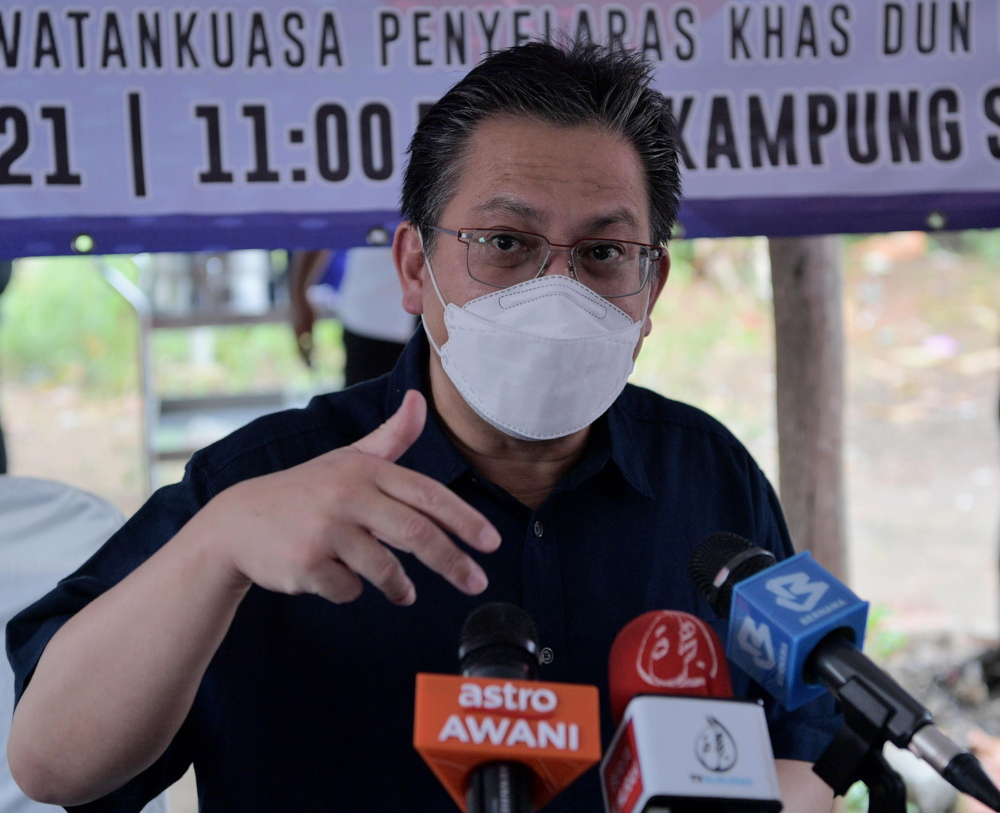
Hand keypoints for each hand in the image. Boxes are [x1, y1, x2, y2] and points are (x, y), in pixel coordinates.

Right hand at [198, 390, 499, 605]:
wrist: (238, 523)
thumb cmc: (306, 490)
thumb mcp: (348, 458)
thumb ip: (391, 436)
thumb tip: (421, 398)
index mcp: (365, 470)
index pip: (427, 495)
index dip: (464, 519)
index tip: (492, 543)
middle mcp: (348, 494)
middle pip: (417, 534)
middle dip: (452, 562)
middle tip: (476, 583)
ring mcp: (326, 529)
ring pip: (385, 570)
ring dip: (400, 587)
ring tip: (404, 593)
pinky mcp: (307, 563)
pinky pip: (349, 590)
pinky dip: (350, 591)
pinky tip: (334, 578)